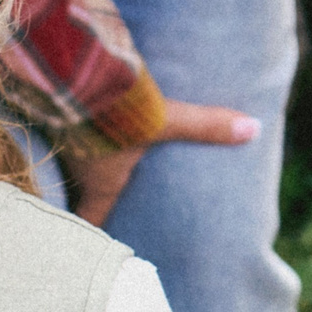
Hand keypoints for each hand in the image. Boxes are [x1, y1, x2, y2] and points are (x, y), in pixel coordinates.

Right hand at [70, 102, 260, 226]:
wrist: (71, 65)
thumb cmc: (118, 109)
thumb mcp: (167, 120)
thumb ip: (206, 126)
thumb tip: (253, 129)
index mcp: (102, 181)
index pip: (94, 218)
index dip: (99, 232)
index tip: (103, 245)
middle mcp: (78, 165)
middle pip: (83, 192)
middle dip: (94, 199)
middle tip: (109, 208)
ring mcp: (64, 138)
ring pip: (73, 160)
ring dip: (85, 163)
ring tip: (102, 164)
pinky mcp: (58, 110)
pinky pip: (67, 128)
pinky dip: (77, 128)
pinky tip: (90, 115)